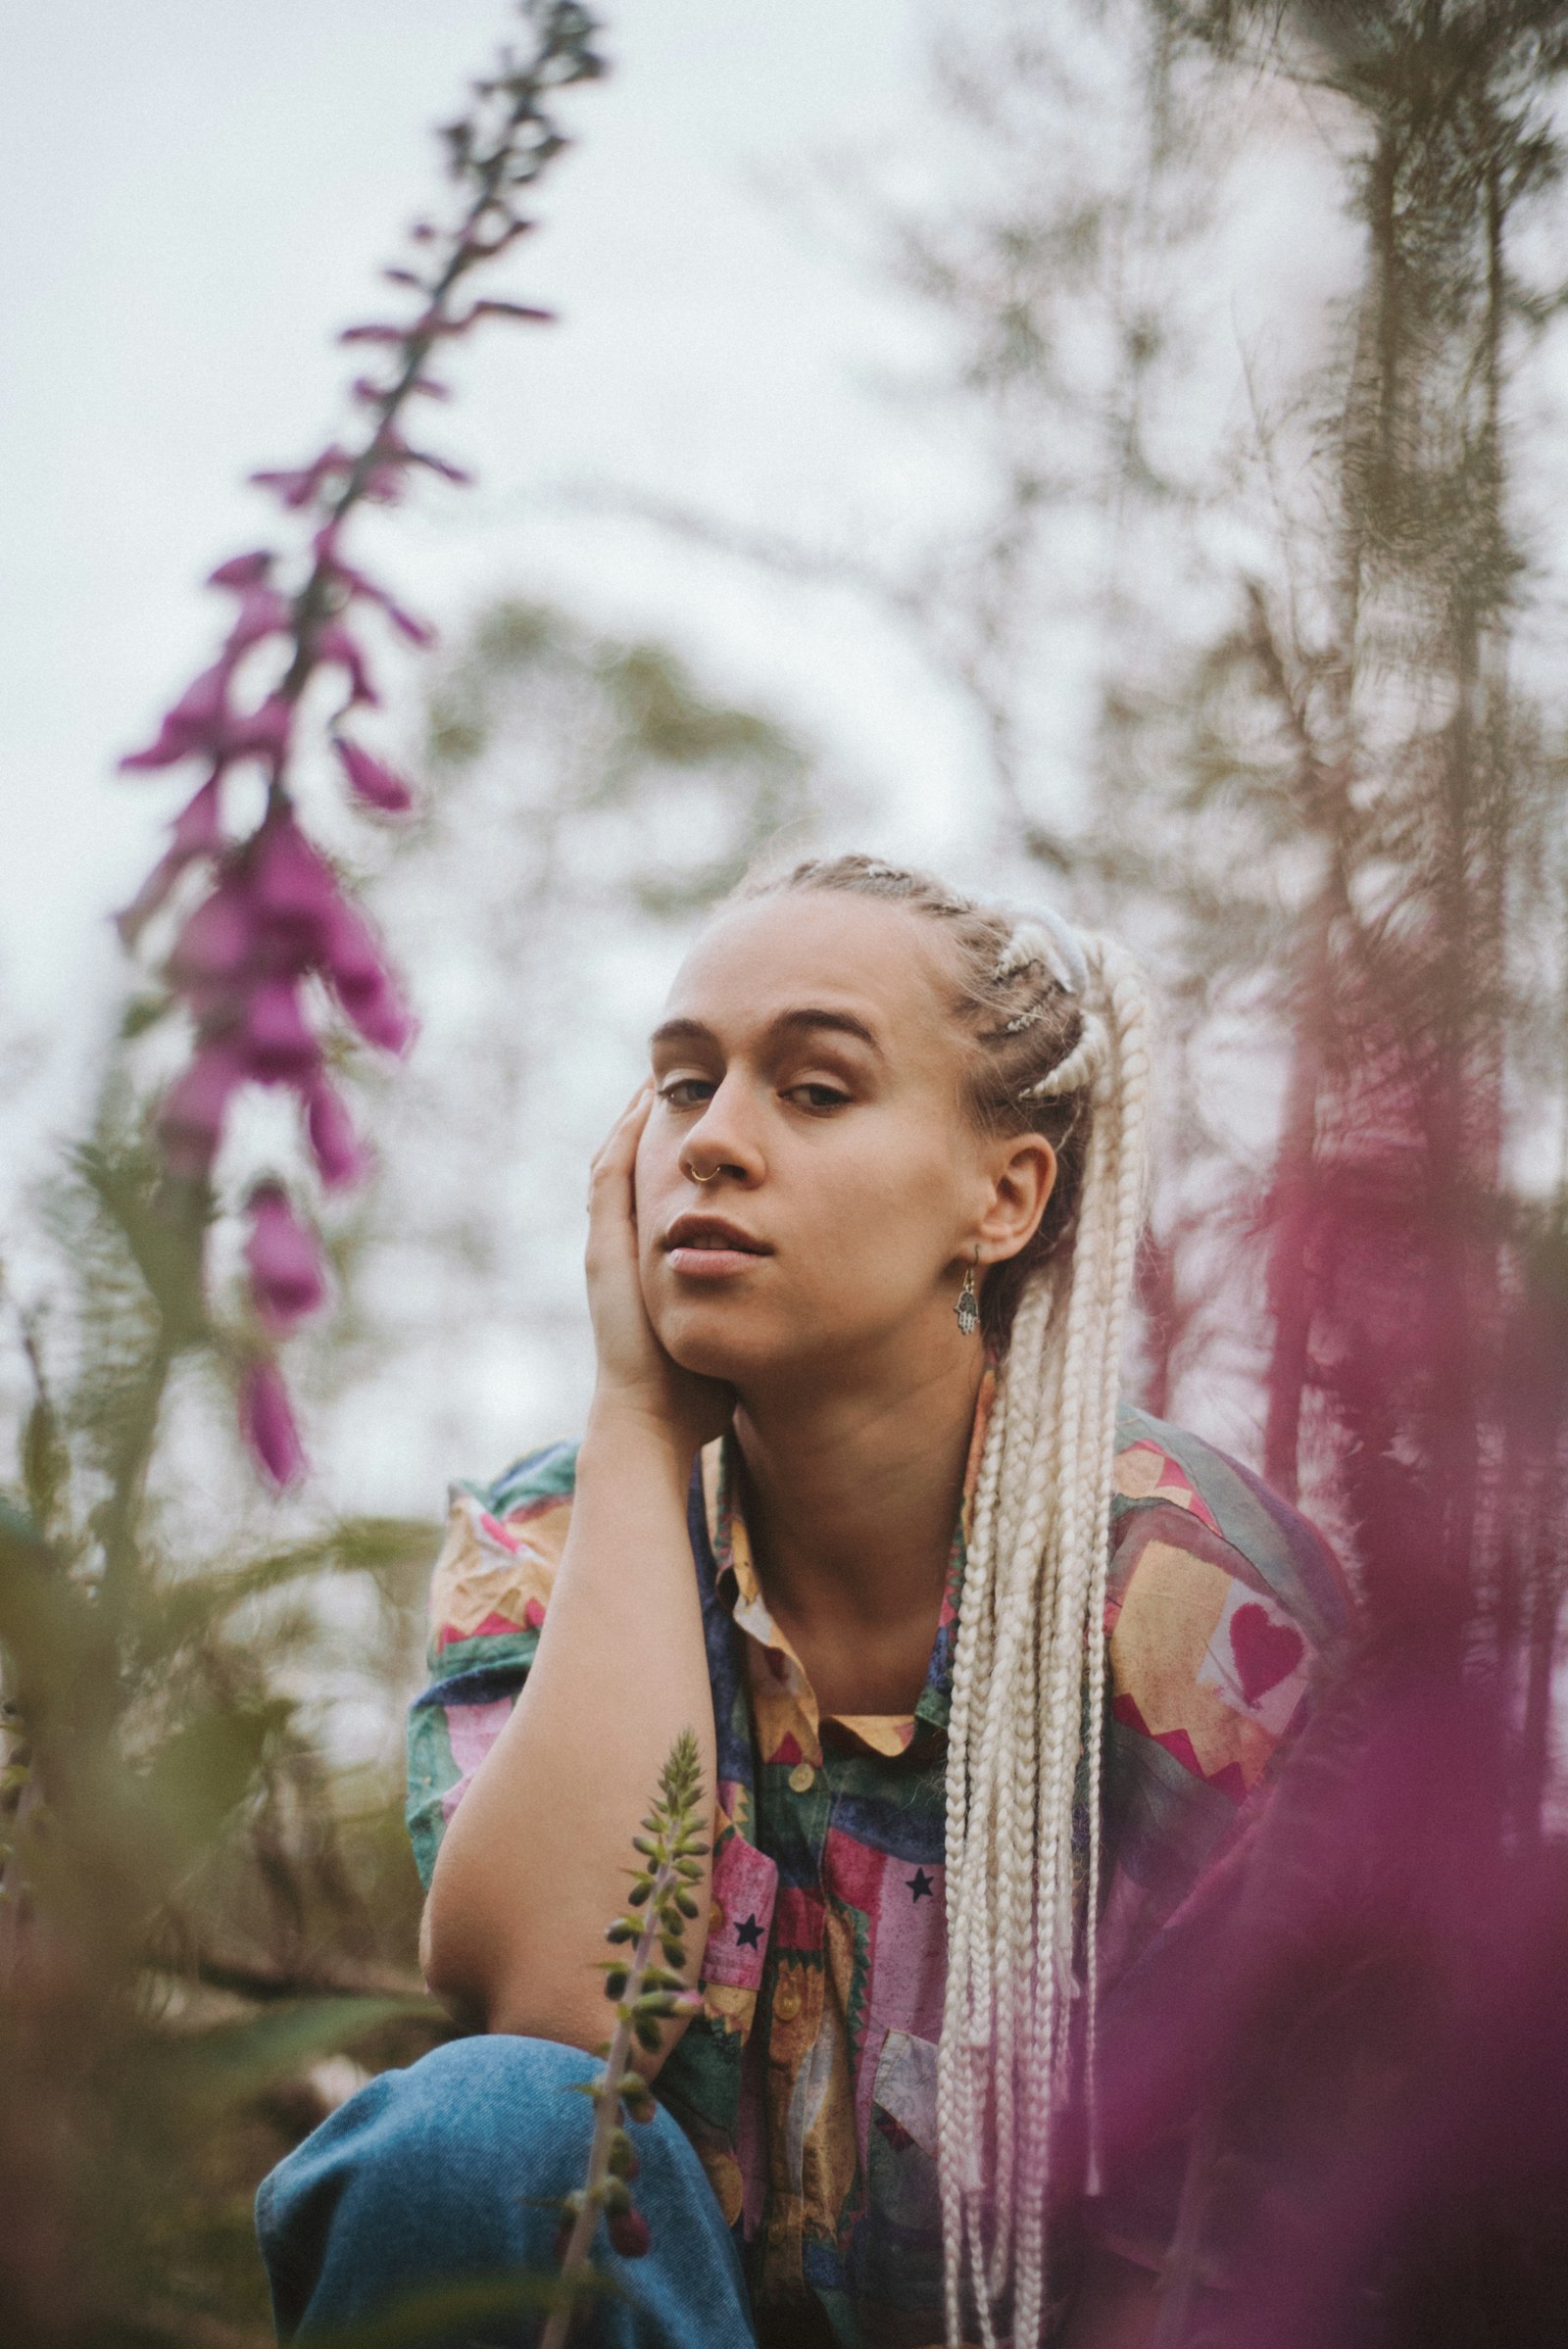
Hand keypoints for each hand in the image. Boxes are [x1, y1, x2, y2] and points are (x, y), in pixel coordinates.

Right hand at [584, 1084, 733, 1461]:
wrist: (654, 1421)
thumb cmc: (702, 1390)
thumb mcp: (738, 1326)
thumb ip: (763, 1302)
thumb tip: (816, 1287)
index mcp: (656, 1263)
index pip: (666, 1191)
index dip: (681, 1148)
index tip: (710, 1111)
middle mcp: (627, 1248)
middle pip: (636, 1164)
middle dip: (655, 1120)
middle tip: (679, 1075)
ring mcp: (611, 1245)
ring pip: (615, 1160)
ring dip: (635, 1115)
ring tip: (659, 1075)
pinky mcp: (606, 1249)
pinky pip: (610, 1177)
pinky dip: (624, 1136)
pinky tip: (643, 1102)